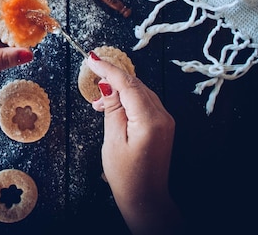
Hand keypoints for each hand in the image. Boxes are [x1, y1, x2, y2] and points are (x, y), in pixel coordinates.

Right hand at [88, 53, 181, 233]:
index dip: (108, 69)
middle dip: (113, 78)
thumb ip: (112, 108)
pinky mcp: (162, 124)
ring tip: (98, 104)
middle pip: (135, 84)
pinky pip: (144, 102)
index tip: (91, 59)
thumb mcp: (113, 140)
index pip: (127, 84)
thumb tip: (108, 85)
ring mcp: (165, 120)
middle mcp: (162, 116)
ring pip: (140, 91)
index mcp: (149, 119)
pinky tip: (112, 108)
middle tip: (91, 76)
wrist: (146, 198)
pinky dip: (128, 99)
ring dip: (119, 90)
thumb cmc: (126, 175)